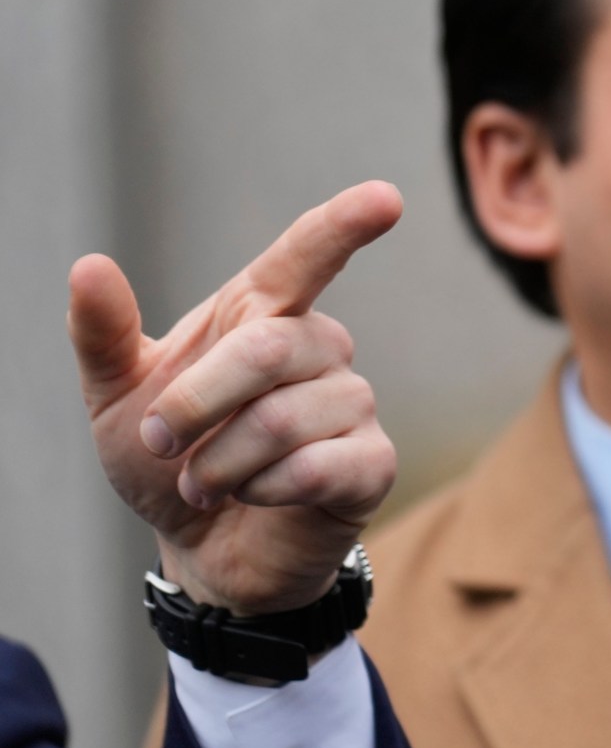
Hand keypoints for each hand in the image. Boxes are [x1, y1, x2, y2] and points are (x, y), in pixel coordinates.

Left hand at [69, 183, 402, 616]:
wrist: (201, 549)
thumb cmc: (167, 462)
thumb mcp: (115, 399)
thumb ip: (103, 335)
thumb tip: (88, 264)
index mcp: (261, 316)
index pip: (306, 256)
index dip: (344, 225)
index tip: (385, 198)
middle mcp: (318, 349)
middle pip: (270, 347)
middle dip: (197, 403)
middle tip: (160, 444)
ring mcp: (352, 406)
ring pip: (285, 417)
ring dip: (221, 462)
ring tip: (205, 483)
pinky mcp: (372, 463)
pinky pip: (318, 466)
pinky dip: (264, 490)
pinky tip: (255, 498)